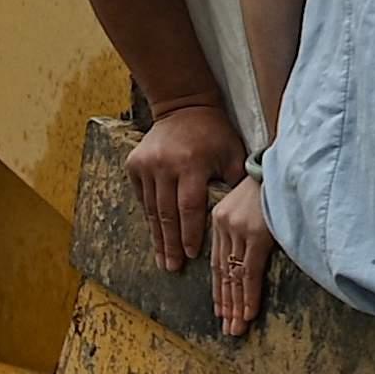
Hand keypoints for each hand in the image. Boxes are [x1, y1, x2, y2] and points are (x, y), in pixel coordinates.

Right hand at [128, 100, 247, 272]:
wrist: (183, 106)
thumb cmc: (214, 133)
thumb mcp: (232, 153)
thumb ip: (234, 184)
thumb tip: (240, 216)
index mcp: (192, 164)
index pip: (189, 208)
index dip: (190, 234)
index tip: (191, 256)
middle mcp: (165, 165)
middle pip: (167, 214)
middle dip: (170, 244)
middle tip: (172, 267)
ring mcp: (146, 164)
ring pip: (152, 209)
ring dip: (158, 236)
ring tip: (162, 259)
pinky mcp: (134, 164)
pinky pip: (142, 197)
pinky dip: (150, 216)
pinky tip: (155, 235)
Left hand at [208, 173, 274, 339]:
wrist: (286, 162)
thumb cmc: (275, 182)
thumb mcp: (252, 203)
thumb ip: (246, 226)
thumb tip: (251, 252)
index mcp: (221, 218)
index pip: (218, 261)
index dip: (219, 288)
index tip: (221, 309)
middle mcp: (225, 225)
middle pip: (222, 272)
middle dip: (225, 303)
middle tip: (227, 328)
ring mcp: (239, 230)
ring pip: (235, 277)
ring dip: (236, 306)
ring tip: (235, 328)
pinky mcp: (257, 235)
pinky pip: (250, 273)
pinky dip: (248, 296)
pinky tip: (247, 313)